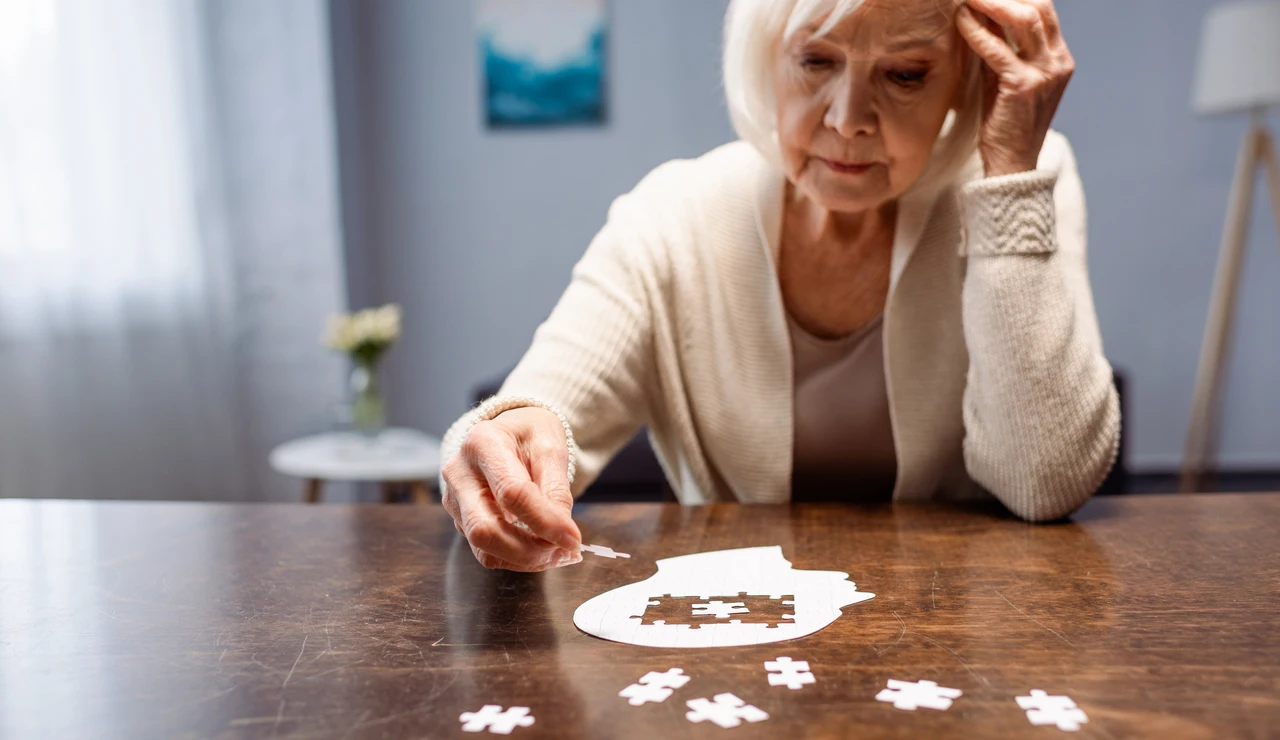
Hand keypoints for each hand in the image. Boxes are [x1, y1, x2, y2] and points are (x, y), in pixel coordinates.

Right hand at [441, 407, 582, 570]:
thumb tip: (564, 534)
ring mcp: (454, 498)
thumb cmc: (530, 437)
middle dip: (530, 550)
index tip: (573, 540)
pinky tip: (540, 550)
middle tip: (565, 554)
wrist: (509, 434)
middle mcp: (459, 472)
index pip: (511, 492)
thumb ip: (557, 490)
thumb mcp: (551, 449)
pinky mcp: (459, 519)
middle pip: (485, 528)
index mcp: (483, 443)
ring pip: (483, 547)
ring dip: (525, 560)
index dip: (545, 521)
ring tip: (557, 554)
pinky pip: (485, 550)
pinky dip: (516, 558)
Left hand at [955, 0, 1073, 176]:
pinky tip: (961, 21)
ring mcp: (1045, 73)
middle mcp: (1058, 61)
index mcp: (1059, 58)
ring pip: (1024, 19)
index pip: (1044, 11)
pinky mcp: (1024, 86)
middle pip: (1039, 7)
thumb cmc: (1005, 123)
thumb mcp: (1005, 79)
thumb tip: (981, 16)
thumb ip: (1001, 48)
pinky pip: (997, 49)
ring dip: (992, 3)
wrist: (1011, 164)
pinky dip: (977, 32)